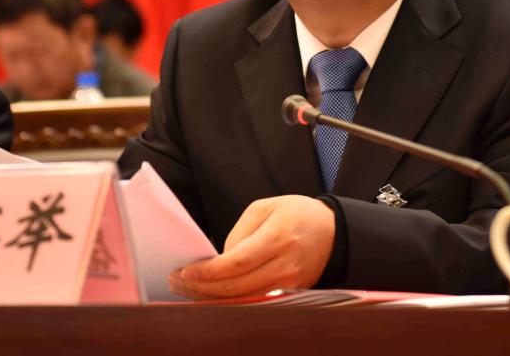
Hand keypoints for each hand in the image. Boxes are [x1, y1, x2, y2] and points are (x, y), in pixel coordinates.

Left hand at [168, 195, 335, 298]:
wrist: (332, 231)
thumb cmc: (296, 213)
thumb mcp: (265, 207)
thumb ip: (239, 233)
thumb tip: (219, 259)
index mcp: (277, 237)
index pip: (237, 263)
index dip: (208, 271)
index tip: (185, 271)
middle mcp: (285, 265)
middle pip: (237, 286)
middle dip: (203, 287)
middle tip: (177, 281)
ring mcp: (289, 284)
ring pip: (244, 299)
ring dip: (212, 297)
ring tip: (188, 289)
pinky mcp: (289, 293)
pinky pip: (255, 301)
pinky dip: (230, 300)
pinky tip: (212, 295)